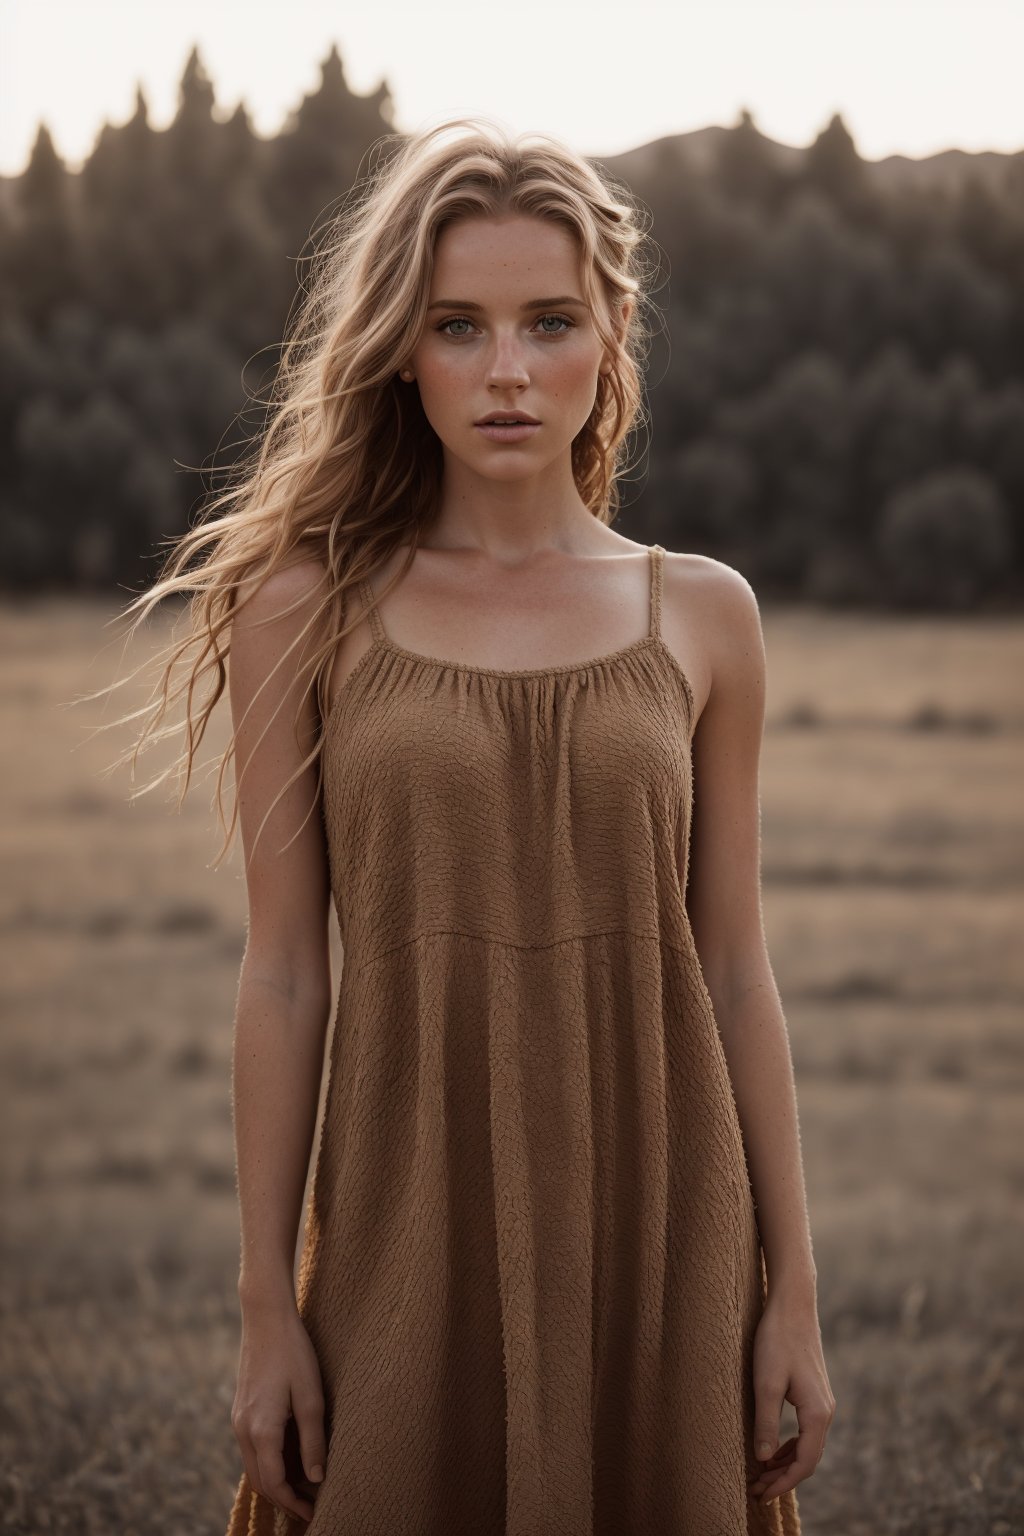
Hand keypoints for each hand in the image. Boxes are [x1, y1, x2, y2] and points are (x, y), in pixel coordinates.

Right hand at [231, 1301, 327, 1524]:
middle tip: (309, 1506)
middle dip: (282, 1499)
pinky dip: (268, 1462)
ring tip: (302, 1486)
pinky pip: (251, 1448)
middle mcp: (243, 1430)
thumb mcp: (311, 1396)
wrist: (265, 1318)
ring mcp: (238, 1419)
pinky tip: (289, 1457)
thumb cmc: (293, 1353)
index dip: (293, 1503)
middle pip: (259, 1481)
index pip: (274, 1484)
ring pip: (253, 1466)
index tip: (313, 1512)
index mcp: (261, 1430)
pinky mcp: (241, 1409)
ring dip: (274, 1481)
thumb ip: (313, 1439)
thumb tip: (316, 1477)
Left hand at [746, 1292, 835, 1507]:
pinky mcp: (814, 1393)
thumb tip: (763, 1459)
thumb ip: (766, 1422)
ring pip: (807, 1446)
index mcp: (817, 1413)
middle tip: (756, 1490)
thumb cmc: (777, 1340)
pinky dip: (789, 1446)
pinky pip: (805, 1431)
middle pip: (808, 1458)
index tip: (761, 1494)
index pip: (804, 1463)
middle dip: (783, 1478)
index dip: (782, 1483)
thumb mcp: (766, 1383)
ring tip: (761, 1474)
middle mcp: (825, 1412)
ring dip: (785, 1463)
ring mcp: (822, 1402)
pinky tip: (773, 1449)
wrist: (793, 1306)